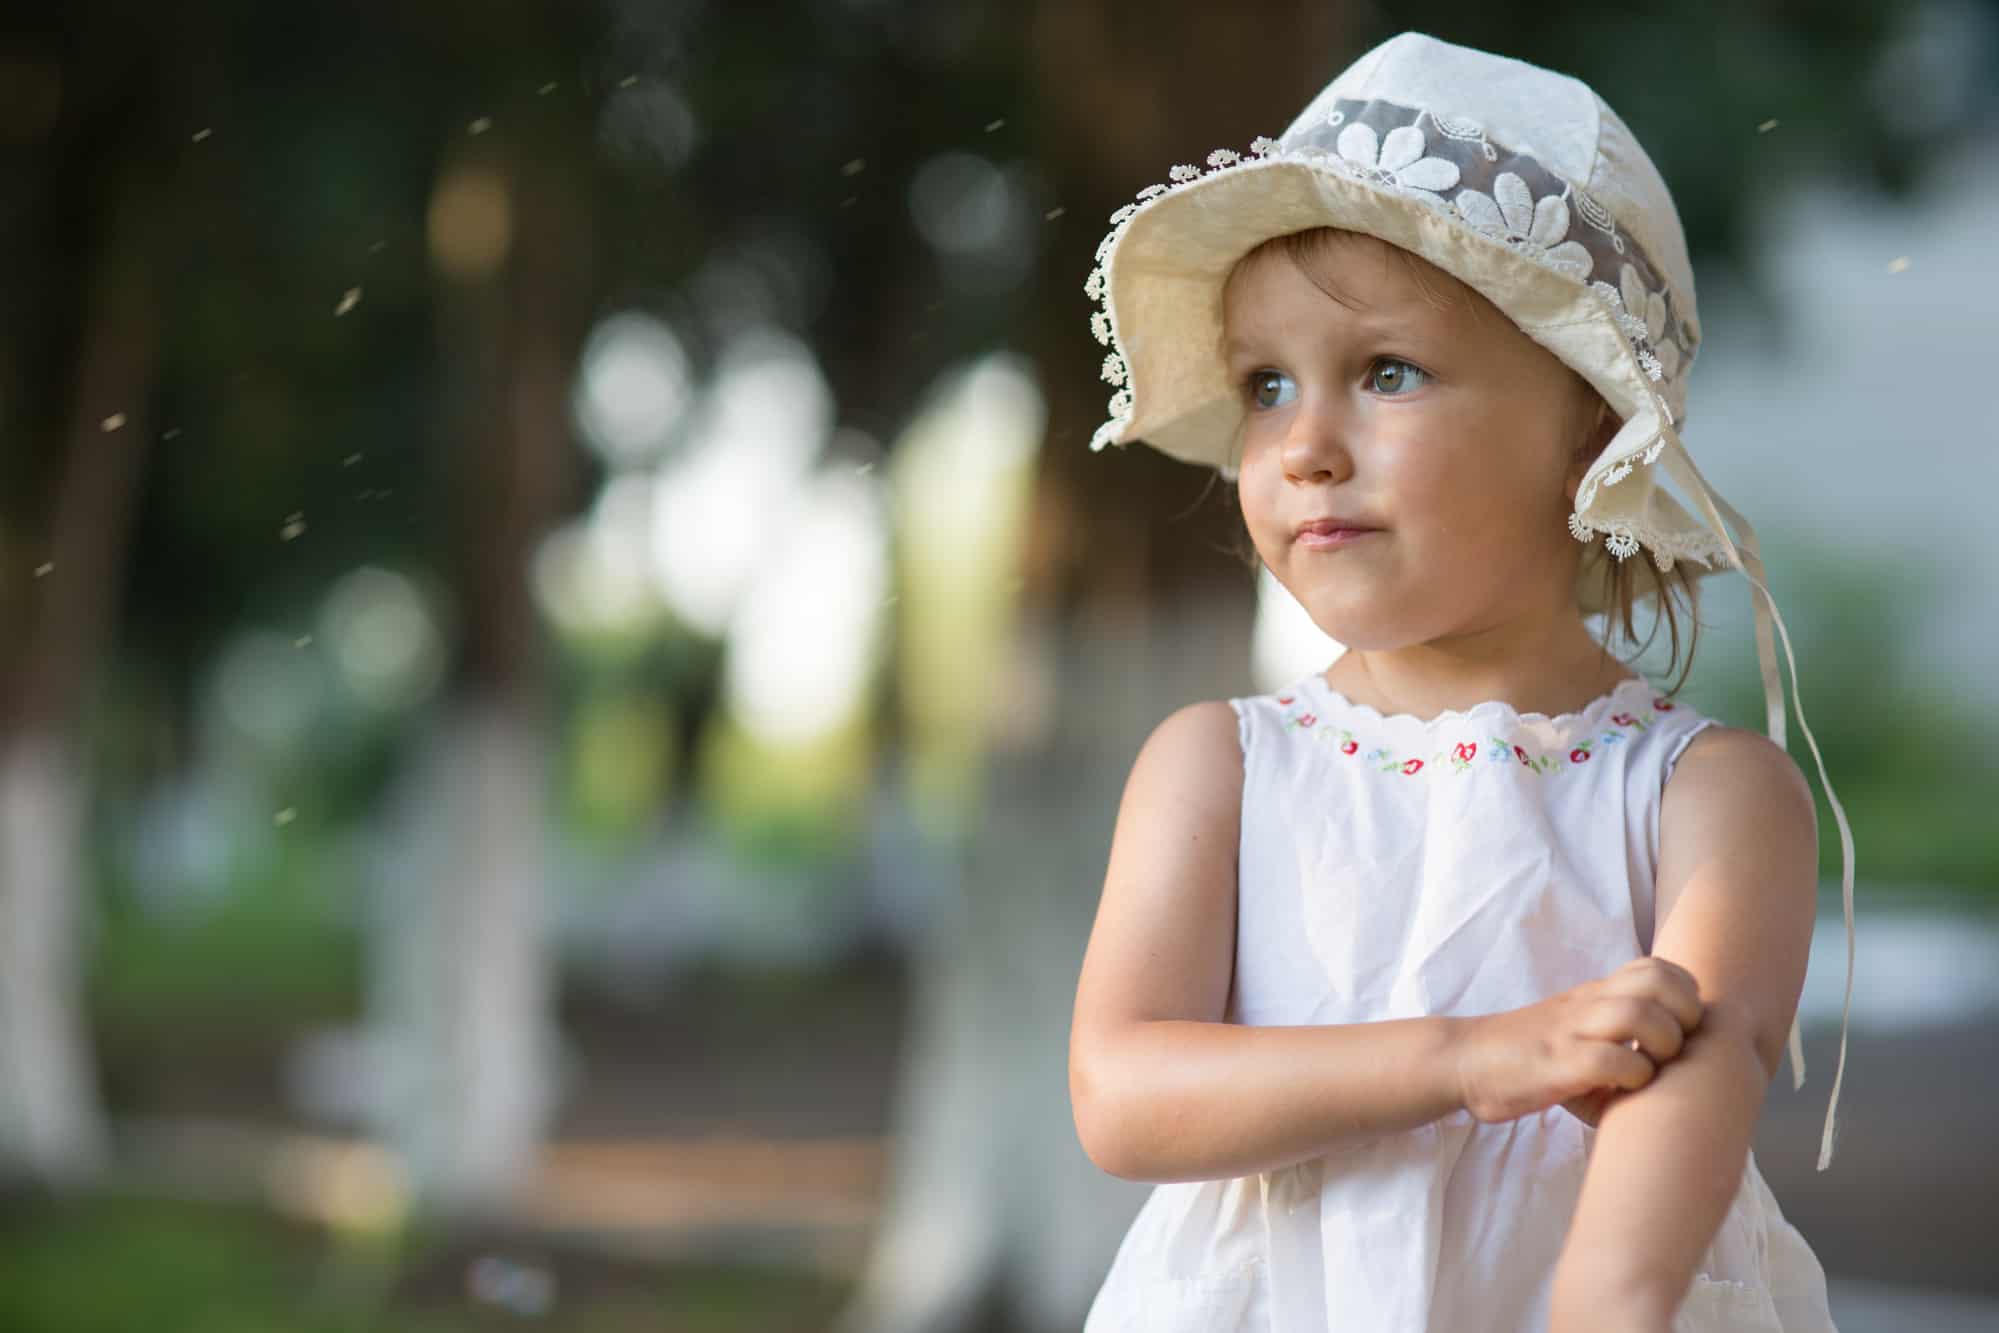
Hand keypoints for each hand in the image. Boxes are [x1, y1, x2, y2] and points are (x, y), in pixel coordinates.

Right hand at [1451, 956, 1703, 1124]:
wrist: (1462, 1061)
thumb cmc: (1525, 1056)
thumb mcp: (1574, 1030)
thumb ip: (1613, 1034)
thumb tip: (1668, 1062)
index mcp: (1595, 994)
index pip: (1659, 967)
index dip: (1686, 995)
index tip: (1682, 1029)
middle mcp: (1587, 1004)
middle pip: (1659, 981)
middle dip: (1685, 1015)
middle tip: (1676, 1048)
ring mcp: (1571, 1031)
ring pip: (1639, 1013)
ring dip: (1662, 1045)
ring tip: (1651, 1068)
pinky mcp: (1557, 1064)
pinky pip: (1611, 1060)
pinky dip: (1632, 1076)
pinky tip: (1622, 1088)